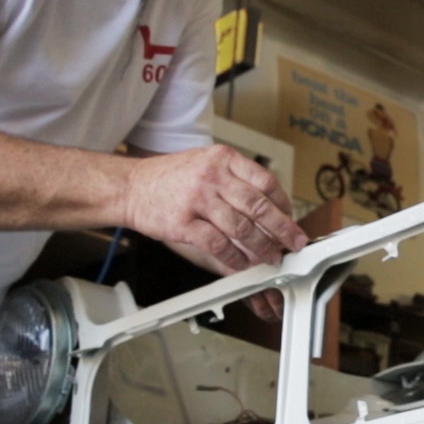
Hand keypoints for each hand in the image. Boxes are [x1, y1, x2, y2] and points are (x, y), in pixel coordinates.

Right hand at [124, 146, 307, 299]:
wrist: (129, 186)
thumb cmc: (168, 178)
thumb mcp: (205, 163)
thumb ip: (235, 178)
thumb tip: (268, 204)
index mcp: (222, 158)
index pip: (265, 181)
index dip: (284, 204)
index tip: (291, 219)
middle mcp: (212, 176)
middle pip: (258, 206)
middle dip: (282, 229)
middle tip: (294, 243)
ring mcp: (197, 199)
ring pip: (241, 228)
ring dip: (261, 248)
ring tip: (271, 258)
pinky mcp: (183, 223)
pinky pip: (218, 244)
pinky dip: (234, 258)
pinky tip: (242, 265)